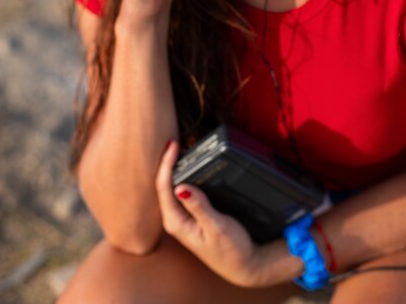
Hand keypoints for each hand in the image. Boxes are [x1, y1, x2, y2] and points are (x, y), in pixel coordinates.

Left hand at [155, 140, 265, 286]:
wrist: (245, 267)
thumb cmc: (232, 251)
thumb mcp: (217, 227)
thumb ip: (199, 206)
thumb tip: (181, 187)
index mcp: (176, 223)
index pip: (163, 187)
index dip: (166, 163)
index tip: (174, 145)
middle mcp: (175, 220)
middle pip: (162, 185)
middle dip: (167, 161)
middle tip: (174, 141)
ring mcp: (182, 218)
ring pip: (170, 187)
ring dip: (174, 167)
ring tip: (178, 148)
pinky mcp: (190, 216)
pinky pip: (180, 191)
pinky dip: (182, 175)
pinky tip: (187, 166)